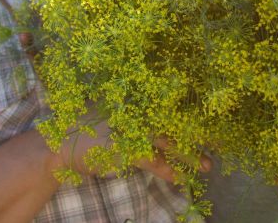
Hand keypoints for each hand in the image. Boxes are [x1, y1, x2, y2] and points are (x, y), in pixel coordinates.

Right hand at [50, 104, 210, 183]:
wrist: (58, 144)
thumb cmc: (79, 127)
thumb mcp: (103, 110)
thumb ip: (124, 109)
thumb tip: (143, 114)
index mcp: (131, 99)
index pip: (167, 104)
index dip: (189, 113)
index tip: (208, 118)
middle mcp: (135, 110)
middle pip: (174, 121)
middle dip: (197, 134)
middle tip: (220, 143)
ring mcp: (131, 128)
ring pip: (169, 142)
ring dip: (188, 155)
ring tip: (206, 166)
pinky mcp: (126, 149)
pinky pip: (153, 161)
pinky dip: (167, 170)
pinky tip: (180, 178)